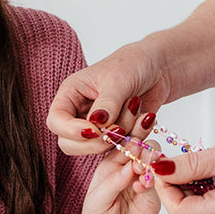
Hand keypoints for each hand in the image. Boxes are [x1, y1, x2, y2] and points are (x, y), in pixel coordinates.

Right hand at [47, 40, 169, 155]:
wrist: (158, 69)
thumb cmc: (132, 65)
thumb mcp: (117, 80)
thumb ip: (107, 104)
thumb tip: (96, 124)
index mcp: (70, 95)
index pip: (56, 121)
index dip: (71, 130)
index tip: (96, 130)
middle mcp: (78, 113)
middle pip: (69, 143)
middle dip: (95, 142)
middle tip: (118, 129)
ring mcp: (96, 127)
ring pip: (94, 149)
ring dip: (118, 137)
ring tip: (135, 112)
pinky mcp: (114, 135)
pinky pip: (117, 149)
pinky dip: (133, 139)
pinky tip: (144, 118)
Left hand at [80, 115, 160, 213]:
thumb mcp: (97, 200)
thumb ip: (113, 181)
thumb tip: (130, 165)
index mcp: (109, 163)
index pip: (121, 143)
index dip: (127, 138)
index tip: (131, 141)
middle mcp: (127, 167)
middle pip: (142, 147)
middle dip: (142, 148)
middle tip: (138, 157)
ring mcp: (142, 180)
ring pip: (154, 160)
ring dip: (150, 161)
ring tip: (140, 172)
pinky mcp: (155, 195)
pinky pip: (160, 180)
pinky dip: (154, 179)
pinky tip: (142, 187)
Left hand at [154, 123, 214, 213]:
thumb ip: (189, 165)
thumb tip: (159, 169)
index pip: (181, 213)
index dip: (164, 191)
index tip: (161, 169)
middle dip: (171, 191)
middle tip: (169, 167)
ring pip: (198, 212)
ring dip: (185, 190)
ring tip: (188, 165)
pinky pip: (212, 205)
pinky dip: (200, 189)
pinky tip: (203, 170)